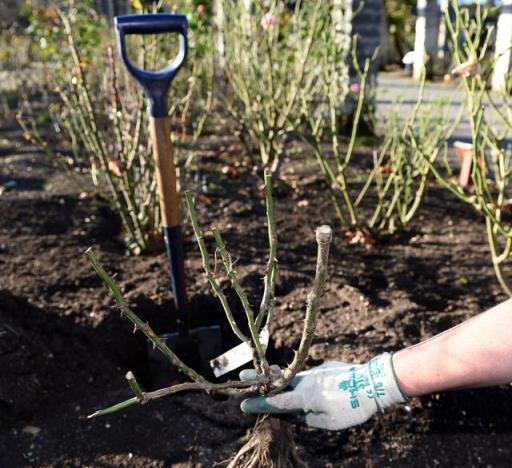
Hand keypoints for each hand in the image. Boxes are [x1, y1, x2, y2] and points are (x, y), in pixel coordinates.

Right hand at [240, 353, 407, 430]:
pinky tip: (317, 390)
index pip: (276, 402)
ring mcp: (314, 371)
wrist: (373, 382)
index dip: (258, 405)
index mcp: (304, 397)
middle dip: (258, 379)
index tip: (242, 405)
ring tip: (271, 382)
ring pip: (293, 378)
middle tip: (241, 375)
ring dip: (280, 381)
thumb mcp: (328, 422)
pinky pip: (308, 376)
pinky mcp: (324, 367)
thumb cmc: (352, 407)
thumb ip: (307, 418)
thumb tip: (294, 414)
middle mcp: (305, 380)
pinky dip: (303, 382)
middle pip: (277, 382)